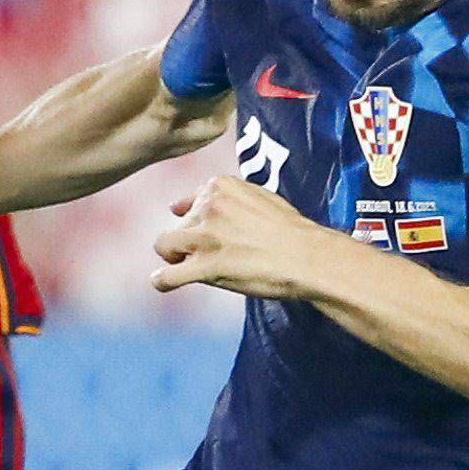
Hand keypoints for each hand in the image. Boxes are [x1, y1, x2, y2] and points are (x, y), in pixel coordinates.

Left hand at [151, 174, 330, 301]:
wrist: (306, 256)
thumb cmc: (291, 231)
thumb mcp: (260, 197)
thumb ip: (227, 197)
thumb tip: (185, 204)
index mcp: (221, 187)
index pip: (191, 202)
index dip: (196, 220)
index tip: (207, 231)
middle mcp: (208, 207)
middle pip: (178, 225)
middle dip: (188, 240)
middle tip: (212, 255)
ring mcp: (205, 237)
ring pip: (164, 245)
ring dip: (172, 256)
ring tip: (189, 266)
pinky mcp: (205, 266)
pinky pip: (167, 276)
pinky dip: (162, 280)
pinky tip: (166, 282)